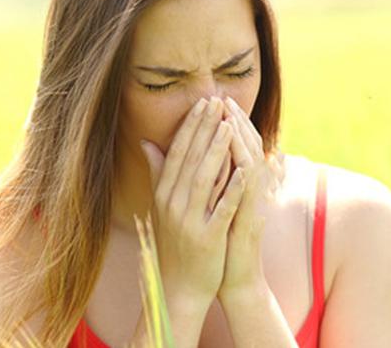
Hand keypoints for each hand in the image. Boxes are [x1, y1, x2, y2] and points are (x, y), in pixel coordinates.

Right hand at [138, 96, 244, 301]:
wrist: (178, 288)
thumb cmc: (174, 244)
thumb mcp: (162, 207)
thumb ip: (158, 174)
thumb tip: (147, 142)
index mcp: (164, 195)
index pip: (178, 153)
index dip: (191, 127)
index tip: (203, 103)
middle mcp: (172, 204)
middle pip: (190, 159)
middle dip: (204, 129)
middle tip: (216, 101)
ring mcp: (189, 222)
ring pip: (204, 179)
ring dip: (217, 150)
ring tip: (228, 125)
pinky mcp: (207, 238)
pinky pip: (222, 210)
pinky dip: (232, 190)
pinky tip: (244, 170)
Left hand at [216, 96, 284, 300]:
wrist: (231, 275)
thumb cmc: (221, 241)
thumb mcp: (214, 206)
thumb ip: (212, 182)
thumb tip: (204, 163)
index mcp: (240, 185)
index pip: (236, 147)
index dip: (227, 124)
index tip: (213, 103)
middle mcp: (251, 189)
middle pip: (247, 147)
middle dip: (235, 122)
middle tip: (222, 98)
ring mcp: (255, 201)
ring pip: (252, 161)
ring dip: (241, 137)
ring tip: (229, 114)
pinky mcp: (253, 215)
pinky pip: (251, 188)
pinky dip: (245, 167)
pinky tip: (236, 150)